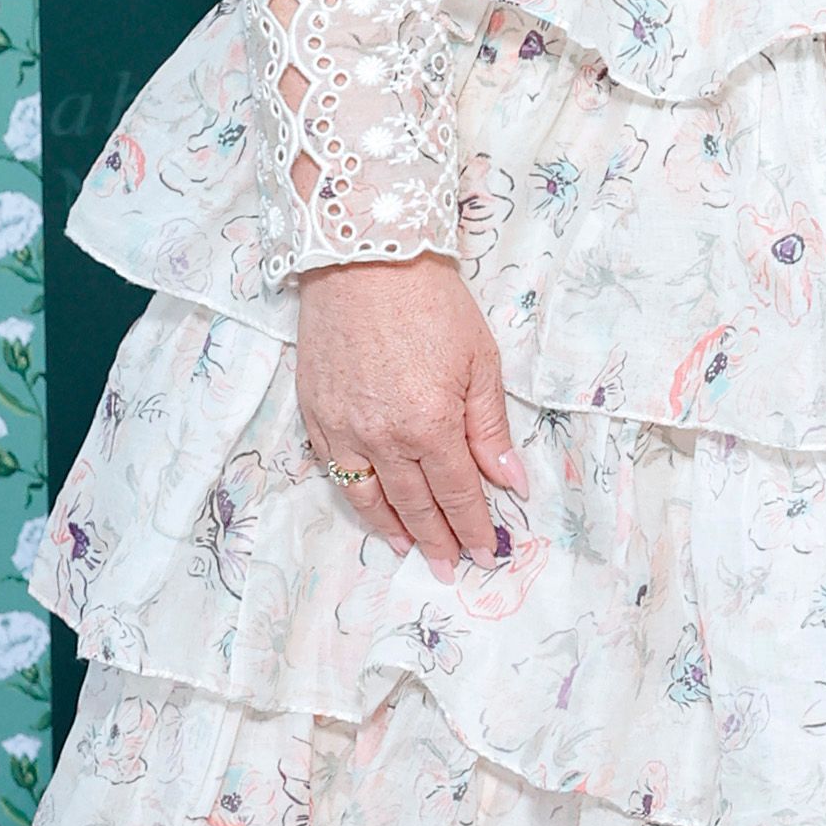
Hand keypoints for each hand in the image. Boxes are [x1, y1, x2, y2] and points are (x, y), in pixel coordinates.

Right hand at [294, 255, 527, 569]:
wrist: (364, 257)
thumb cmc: (430, 302)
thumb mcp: (479, 361)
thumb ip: (490, 429)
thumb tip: (510, 482)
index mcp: (431, 424)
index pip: (458, 494)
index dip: (473, 528)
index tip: (486, 554)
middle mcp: (384, 437)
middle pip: (416, 505)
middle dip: (438, 541)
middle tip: (453, 567)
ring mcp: (344, 429)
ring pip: (371, 498)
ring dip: (395, 531)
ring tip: (412, 552)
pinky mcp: (315, 414)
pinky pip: (335, 472)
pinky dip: (357, 499)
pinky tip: (371, 510)